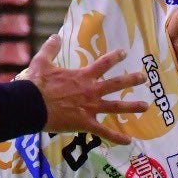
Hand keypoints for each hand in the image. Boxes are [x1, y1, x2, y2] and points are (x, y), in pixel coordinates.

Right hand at [21, 35, 147, 145]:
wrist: (32, 104)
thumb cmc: (36, 84)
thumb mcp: (42, 62)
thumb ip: (51, 49)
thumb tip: (55, 36)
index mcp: (82, 76)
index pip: (103, 64)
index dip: (114, 58)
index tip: (124, 53)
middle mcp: (90, 90)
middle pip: (115, 84)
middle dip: (131, 80)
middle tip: (144, 77)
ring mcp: (90, 107)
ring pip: (116, 107)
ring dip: (132, 106)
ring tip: (145, 106)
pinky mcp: (85, 123)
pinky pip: (104, 132)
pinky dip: (117, 137)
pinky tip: (129, 141)